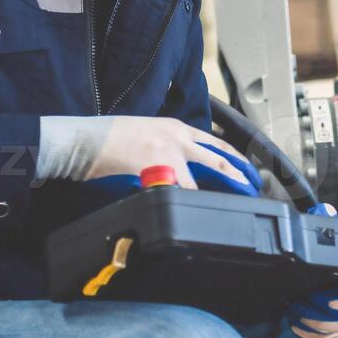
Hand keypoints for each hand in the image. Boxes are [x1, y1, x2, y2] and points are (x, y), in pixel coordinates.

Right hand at [40, 116, 259, 194]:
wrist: (86, 139)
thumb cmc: (110, 138)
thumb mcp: (146, 133)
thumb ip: (168, 146)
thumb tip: (181, 167)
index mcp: (175, 128)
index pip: (214, 142)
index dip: (233, 156)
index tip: (245, 168)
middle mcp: (177, 137)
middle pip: (218, 157)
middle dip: (237, 174)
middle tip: (251, 187)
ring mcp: (168, 153)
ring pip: (202, 176)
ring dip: (217, 192)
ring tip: (230, 204)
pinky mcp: (155, 169)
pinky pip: (179, 190)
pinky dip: (189, 201)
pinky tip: (196, 210)